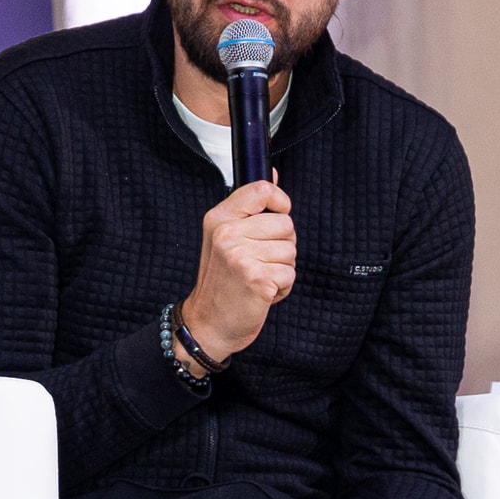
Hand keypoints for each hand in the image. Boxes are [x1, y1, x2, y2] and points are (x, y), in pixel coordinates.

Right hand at [178, 179, 295, 362]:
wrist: (208, 323)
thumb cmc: (222, 282)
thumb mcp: (226, 237)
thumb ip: (250, 208)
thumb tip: (275, 175)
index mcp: (219, 218)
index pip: (262, 189)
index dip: (280, 203)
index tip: (276, 217)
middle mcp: (227, 234)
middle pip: (285, 223)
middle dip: (282, 246)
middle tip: (259, 262)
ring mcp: (240, 256)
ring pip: (291, 250)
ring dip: (282, 269)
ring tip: (258, 277)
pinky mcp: (255, 278)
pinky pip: (290, 274)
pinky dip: (282, 288)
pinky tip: (262, 292)